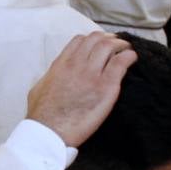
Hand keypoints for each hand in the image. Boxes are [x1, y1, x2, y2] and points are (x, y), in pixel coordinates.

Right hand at [27, 33, 137, 147]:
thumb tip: (54, 74)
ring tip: (126, 50)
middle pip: (96, 39)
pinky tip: (132, 59)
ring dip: (121, 45)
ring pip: (109, 46)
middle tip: (116, 45)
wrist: (50, 131)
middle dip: (109, 38)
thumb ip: (50, 76)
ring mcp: (91, 74)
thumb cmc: (42, 114)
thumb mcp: (39, 88)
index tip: (99, 45)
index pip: (79, 40)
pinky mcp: (106, 87)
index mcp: (60, 64)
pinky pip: (121, 62)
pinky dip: (129, 56)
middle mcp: (76, 64)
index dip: (92, 40)